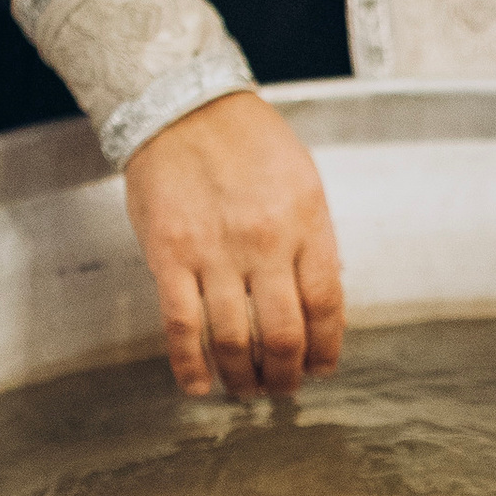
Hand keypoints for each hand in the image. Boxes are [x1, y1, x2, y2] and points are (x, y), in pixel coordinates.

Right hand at [124, 88, 345, 399]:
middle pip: (284, 334)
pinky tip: (198, 385)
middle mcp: (264, 243)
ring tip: (246, 390)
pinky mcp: (169, 256)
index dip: (326, 349)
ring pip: (234, 340)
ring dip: (242, 377)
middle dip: (287, 374)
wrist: (182, 106)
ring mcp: (214, 253)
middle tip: (283, 388)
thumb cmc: (246, 140)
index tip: (321, 368)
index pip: (326, 305)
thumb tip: (319, 303)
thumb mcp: (302, 181)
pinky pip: (182, 326)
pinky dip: (190, 365)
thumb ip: (312, 240)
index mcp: (305, 223)